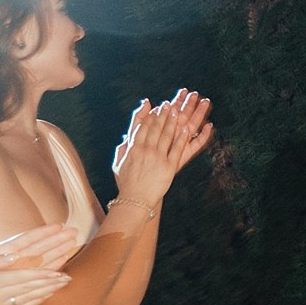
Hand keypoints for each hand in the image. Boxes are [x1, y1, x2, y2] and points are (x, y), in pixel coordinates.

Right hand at [0, 223, 77, 304]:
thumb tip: (9, 249)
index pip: (23, 277)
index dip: (43, 274)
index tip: (58, 270)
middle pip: (31, 287)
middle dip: (51, 282)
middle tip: (69, 277)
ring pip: (30, 298)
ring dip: (49, 291)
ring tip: (64, 284)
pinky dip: (37, 301)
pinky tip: (47, 296)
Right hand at [112, 89, 214, 203]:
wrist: (136, 200)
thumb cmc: (126, 182)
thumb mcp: (119, 163)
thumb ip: (123, 148)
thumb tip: (126, 136)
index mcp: (133, 149)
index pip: (143, 127)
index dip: (150, 116)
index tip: (156, 108)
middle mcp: (146, 151)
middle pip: (156, 128)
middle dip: (163, 115)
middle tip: (169, 104)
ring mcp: (158, 158)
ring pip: (167, 136)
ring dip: (173, 122)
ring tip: (178, 111)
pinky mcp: (169, 167)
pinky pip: (177, 149)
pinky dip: (182, 138)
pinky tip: (186, 129)